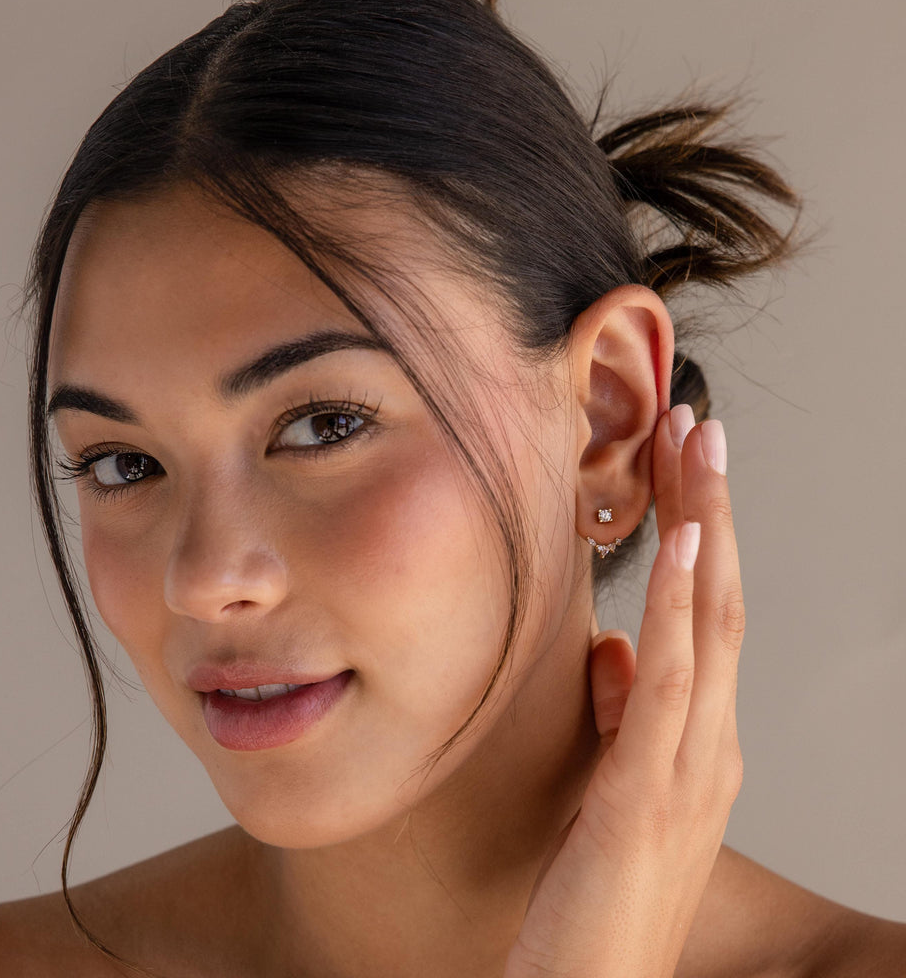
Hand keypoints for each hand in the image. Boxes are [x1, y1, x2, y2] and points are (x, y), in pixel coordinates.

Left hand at [505, 406, 743, 977]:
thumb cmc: (595, 893)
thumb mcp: (612, 788)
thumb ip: (624, 716)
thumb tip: (619, 645)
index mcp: (696, 742)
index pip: (708, 614)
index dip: (702, 531)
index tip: (682, 460)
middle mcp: (708, 747)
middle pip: (720, 599)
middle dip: (711, 505)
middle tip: (699, 422)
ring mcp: (687, 771)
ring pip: (710, 623)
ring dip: (705, 527)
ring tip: (696, 446)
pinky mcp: (646, 797)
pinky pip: (672, 686)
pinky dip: (684, 610)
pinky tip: (686, 547)